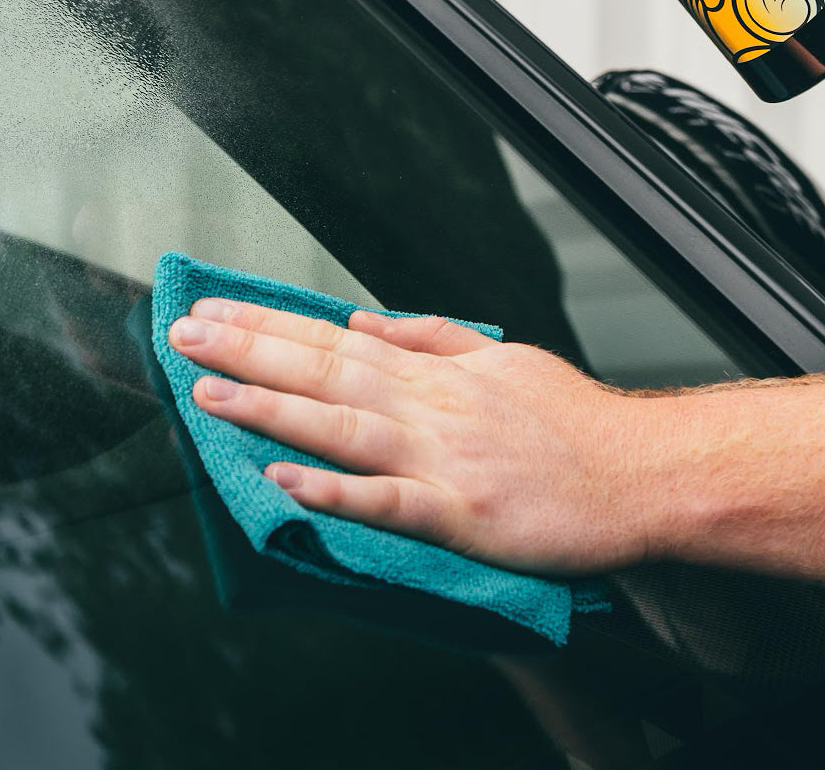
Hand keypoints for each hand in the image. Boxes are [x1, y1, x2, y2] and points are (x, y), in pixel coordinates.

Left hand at [168, 297, 660, 573]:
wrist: (640, 472)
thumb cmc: (576, 421)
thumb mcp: (504, 356)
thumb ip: (432, 337)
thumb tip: (363, 316)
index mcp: (436, 372)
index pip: (335, 338)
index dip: (270, 325)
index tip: (216, 311)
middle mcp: (429, 406)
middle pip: (325, 370)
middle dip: (250, 349)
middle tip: (185, 334)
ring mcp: (442, 458)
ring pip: (341, 426)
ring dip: (272, 408)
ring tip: (209, 393)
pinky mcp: (460, 512)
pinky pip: (387, 502)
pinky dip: (334, 492)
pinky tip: (285, 484)